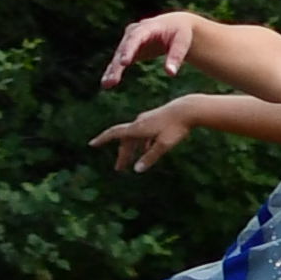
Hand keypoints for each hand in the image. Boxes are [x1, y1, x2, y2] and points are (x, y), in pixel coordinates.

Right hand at [93, 100, 211, 171]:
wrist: (188, 109)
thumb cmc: (176, 127)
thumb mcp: (163, 145)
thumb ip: (150, 157)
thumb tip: (137, 170)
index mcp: (137, 128)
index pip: (114, 133)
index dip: (102, 139)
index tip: (92, 144)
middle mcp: (139, 122)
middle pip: (126, 140)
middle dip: (122, 154)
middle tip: (119, 168)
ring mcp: (147, 119)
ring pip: (135, 137)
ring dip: (133, 149)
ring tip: (133, 162)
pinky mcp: (156, 119)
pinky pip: (145, 133)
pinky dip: (143, 143)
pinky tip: (148, 149)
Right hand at [104, 9, 214, 87]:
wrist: (175, 26)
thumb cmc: (181, 33)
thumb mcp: (182, 42)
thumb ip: (176, 56)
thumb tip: (170, 73)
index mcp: (148, 27)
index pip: (136, 37)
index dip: (129, 49)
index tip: (124, 62)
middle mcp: (134, 32)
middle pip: (124, 49)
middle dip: (118, 64)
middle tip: (113, 80)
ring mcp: (129, 41)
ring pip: (118, 56)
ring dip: (112, 70)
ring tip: (106, 84)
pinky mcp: (129, 50)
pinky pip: (119, 61)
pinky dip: (113, 71)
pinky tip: (106, 83)